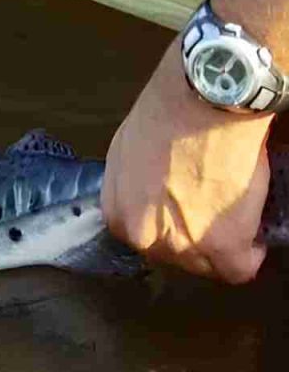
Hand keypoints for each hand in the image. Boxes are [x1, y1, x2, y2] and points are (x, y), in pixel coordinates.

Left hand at [102, 38, 270, 282]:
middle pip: (175, 257)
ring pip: (207, 265)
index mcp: (117, 214)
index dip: (172, 230)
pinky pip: (239, 269)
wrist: (201, 102)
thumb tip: (150, 196)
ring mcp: (180, 245)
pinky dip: (250, 255)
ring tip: (236, 217)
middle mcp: (141, 236)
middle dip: (196, 240)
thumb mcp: (127, 155)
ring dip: (223, 246)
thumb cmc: (165, 116)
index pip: (146, 241)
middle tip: (216, 216)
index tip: (190, 219)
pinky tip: (254, 237)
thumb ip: (134, 186)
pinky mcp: (220, 244)